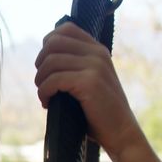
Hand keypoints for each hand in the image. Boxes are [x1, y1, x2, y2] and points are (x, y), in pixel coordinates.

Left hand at [33, 22, 141, 156]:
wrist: (120, 132)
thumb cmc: (99, 111)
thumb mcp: (90, 80)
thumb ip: (75, 65)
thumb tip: (43, 57)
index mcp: (98, 50)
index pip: (66, 29)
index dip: (48, 44)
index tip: (45, 66)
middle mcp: (97, 53)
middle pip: (53, 43)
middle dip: (40, 63)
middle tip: (42, 83)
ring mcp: (94, 66)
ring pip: (50, 62)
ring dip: (40, 80)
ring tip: (45, 95)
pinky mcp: (89, 82)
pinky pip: (53, 80)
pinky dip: (44, 92)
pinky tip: (47, 103)